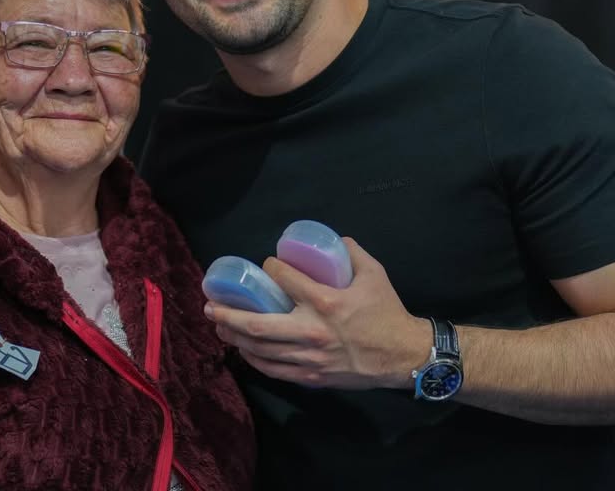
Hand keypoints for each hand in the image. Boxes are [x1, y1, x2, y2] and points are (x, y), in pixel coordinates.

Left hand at [205, 238, 431, 388]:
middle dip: (229, 313)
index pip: (285, 280)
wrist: (403, 355)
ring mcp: (310, 356)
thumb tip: (334, 239)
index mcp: (326, 302)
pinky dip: (254, 359)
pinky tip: (243, 348)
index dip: (270, 268)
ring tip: (219, 324)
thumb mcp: (374, 274)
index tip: (265, 264)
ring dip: (235, 336)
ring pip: (261, 349)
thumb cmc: (387, 312)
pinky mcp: (311, 375)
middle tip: (211, 304)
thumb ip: (352, 252)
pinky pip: (274, 369)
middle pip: (258, 324)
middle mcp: (312, 331)